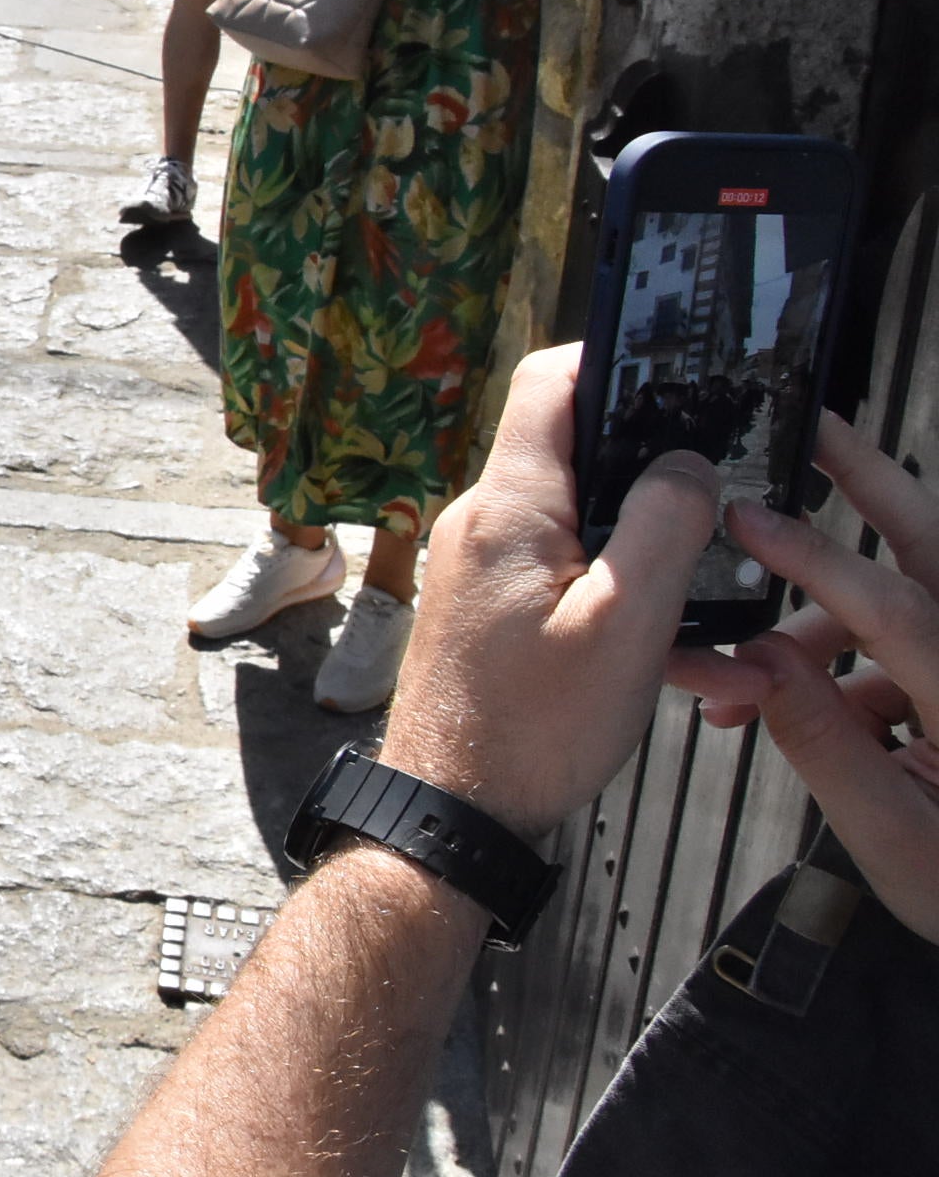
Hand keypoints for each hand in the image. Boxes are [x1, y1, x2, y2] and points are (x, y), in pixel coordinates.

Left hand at [377, 345, 718, 842]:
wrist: (453, 813)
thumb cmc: (530, 728)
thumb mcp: (623, 624)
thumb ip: (661, 527)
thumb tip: (686, 461)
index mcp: (509, 508)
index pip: (546, 384)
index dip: (610, 363)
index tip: (674, 379)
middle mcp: (485, 524)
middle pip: (579, 458)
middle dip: (658, 488)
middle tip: (722, 521)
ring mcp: (485, 568)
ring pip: (588, 537)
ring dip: (656, 576)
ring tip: (721, 637)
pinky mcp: (493, 612)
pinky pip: (571, 588)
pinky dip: (627, 619)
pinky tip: (687, 672)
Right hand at [666, 414, 938, 941]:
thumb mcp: (897, 843)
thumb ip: (824, 745)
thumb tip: (757, 666)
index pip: (894, 606)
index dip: (813, 557)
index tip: (745, 517)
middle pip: (930, 541)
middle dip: (863, 475)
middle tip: (805, 422)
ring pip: (908, 587)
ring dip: (828, 607)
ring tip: (752, 676)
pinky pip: (908, 638)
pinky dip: (852, 658)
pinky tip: (800, 710)